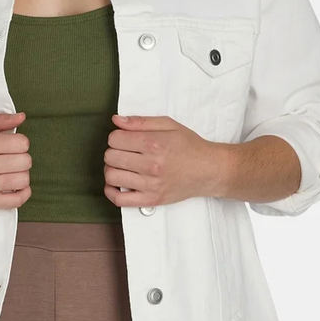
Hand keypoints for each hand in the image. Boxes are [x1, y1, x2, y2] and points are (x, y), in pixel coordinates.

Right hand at [0, 111, 31, 207]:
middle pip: (25, 162)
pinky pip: (16, 200)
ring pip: (23, 180)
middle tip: (10, 158)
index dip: (20, 143)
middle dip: (21, 158)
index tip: (11, 145)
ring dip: (21, 174)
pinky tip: (16, 186)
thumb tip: (22, 117)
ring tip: (10, 171)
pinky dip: (23, 193)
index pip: (22, 143)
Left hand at [103, 114, 225, 207]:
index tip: (125, 139)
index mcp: (154, 143)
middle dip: (114, 152)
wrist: (209, 170)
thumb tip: (116, 120)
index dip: (116, 137)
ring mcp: (151, 184)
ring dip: (111, 169)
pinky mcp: (151, 200)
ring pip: (111, 176)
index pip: (115, 139)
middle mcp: (151, 165)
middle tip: (124, 152)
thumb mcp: (169, 125)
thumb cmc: (190, 147)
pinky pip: (119, 199)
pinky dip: (111, 191)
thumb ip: (141, 121)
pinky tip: (116, 184)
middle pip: (110, 157)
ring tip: (122, 166)